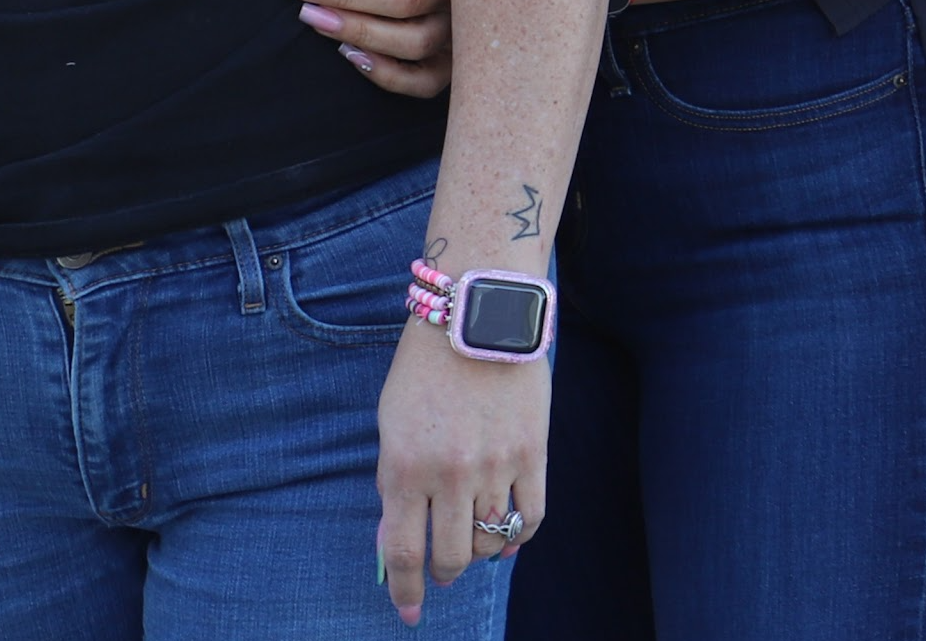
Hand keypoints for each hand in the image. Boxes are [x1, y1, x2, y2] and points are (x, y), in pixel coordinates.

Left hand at [374, 322, 547, 624]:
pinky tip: (507, 539)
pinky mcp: (533, 452)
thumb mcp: (392, 425)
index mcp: (404, 466)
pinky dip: (517, 538)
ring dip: (477, 554)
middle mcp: (449, 474)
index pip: (403, 553)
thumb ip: (397, 482)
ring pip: (488, 541)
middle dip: (442, 575)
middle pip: (449, 556)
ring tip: (472, 546)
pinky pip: (531, 517)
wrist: (479, 313)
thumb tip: (401, 541)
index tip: (407, 613)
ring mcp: (495, 465)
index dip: (405, 591)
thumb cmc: (425, 367)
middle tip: (441, 573)